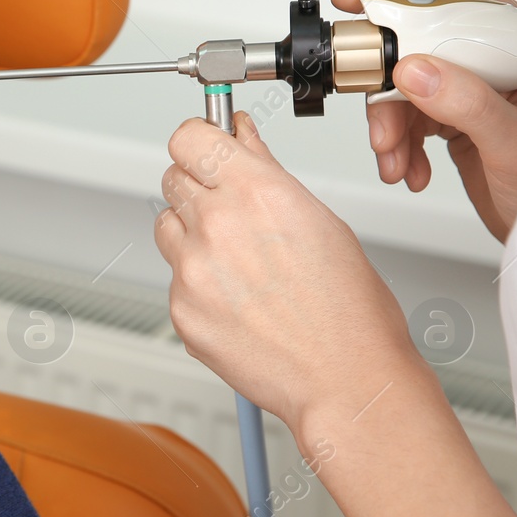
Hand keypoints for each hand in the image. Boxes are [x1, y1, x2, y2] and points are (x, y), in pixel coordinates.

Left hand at [153, 112, 422, 434]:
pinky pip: (174, 276)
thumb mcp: (321, 220)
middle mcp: (218, 226)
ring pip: (167, 225)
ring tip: (238, 260)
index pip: (189, 137)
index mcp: (257, 193)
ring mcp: (194, 270)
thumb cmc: (349, 311)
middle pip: (172, 177)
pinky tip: (237, 298)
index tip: (207, 147)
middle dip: (199, 186)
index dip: (199, 140)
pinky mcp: (181, 309)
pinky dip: (197, 281)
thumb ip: (266, 171)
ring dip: (192, 232)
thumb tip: (241, 134)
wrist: (345, 381)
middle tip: (231, 210)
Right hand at [331, 0, 516, 242]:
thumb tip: (414, 70)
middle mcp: (495, 65)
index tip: (358, 3)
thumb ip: (466, 104)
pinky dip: (398, 146)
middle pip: (419, 48)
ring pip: (406, 88)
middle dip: (386, 89)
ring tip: (394, 158)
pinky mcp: (454, 119)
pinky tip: (409, 169)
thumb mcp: (514, 144)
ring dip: (389, 127)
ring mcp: (473, 92)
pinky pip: (408, 120)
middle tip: (375, 117)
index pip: (457, 3)